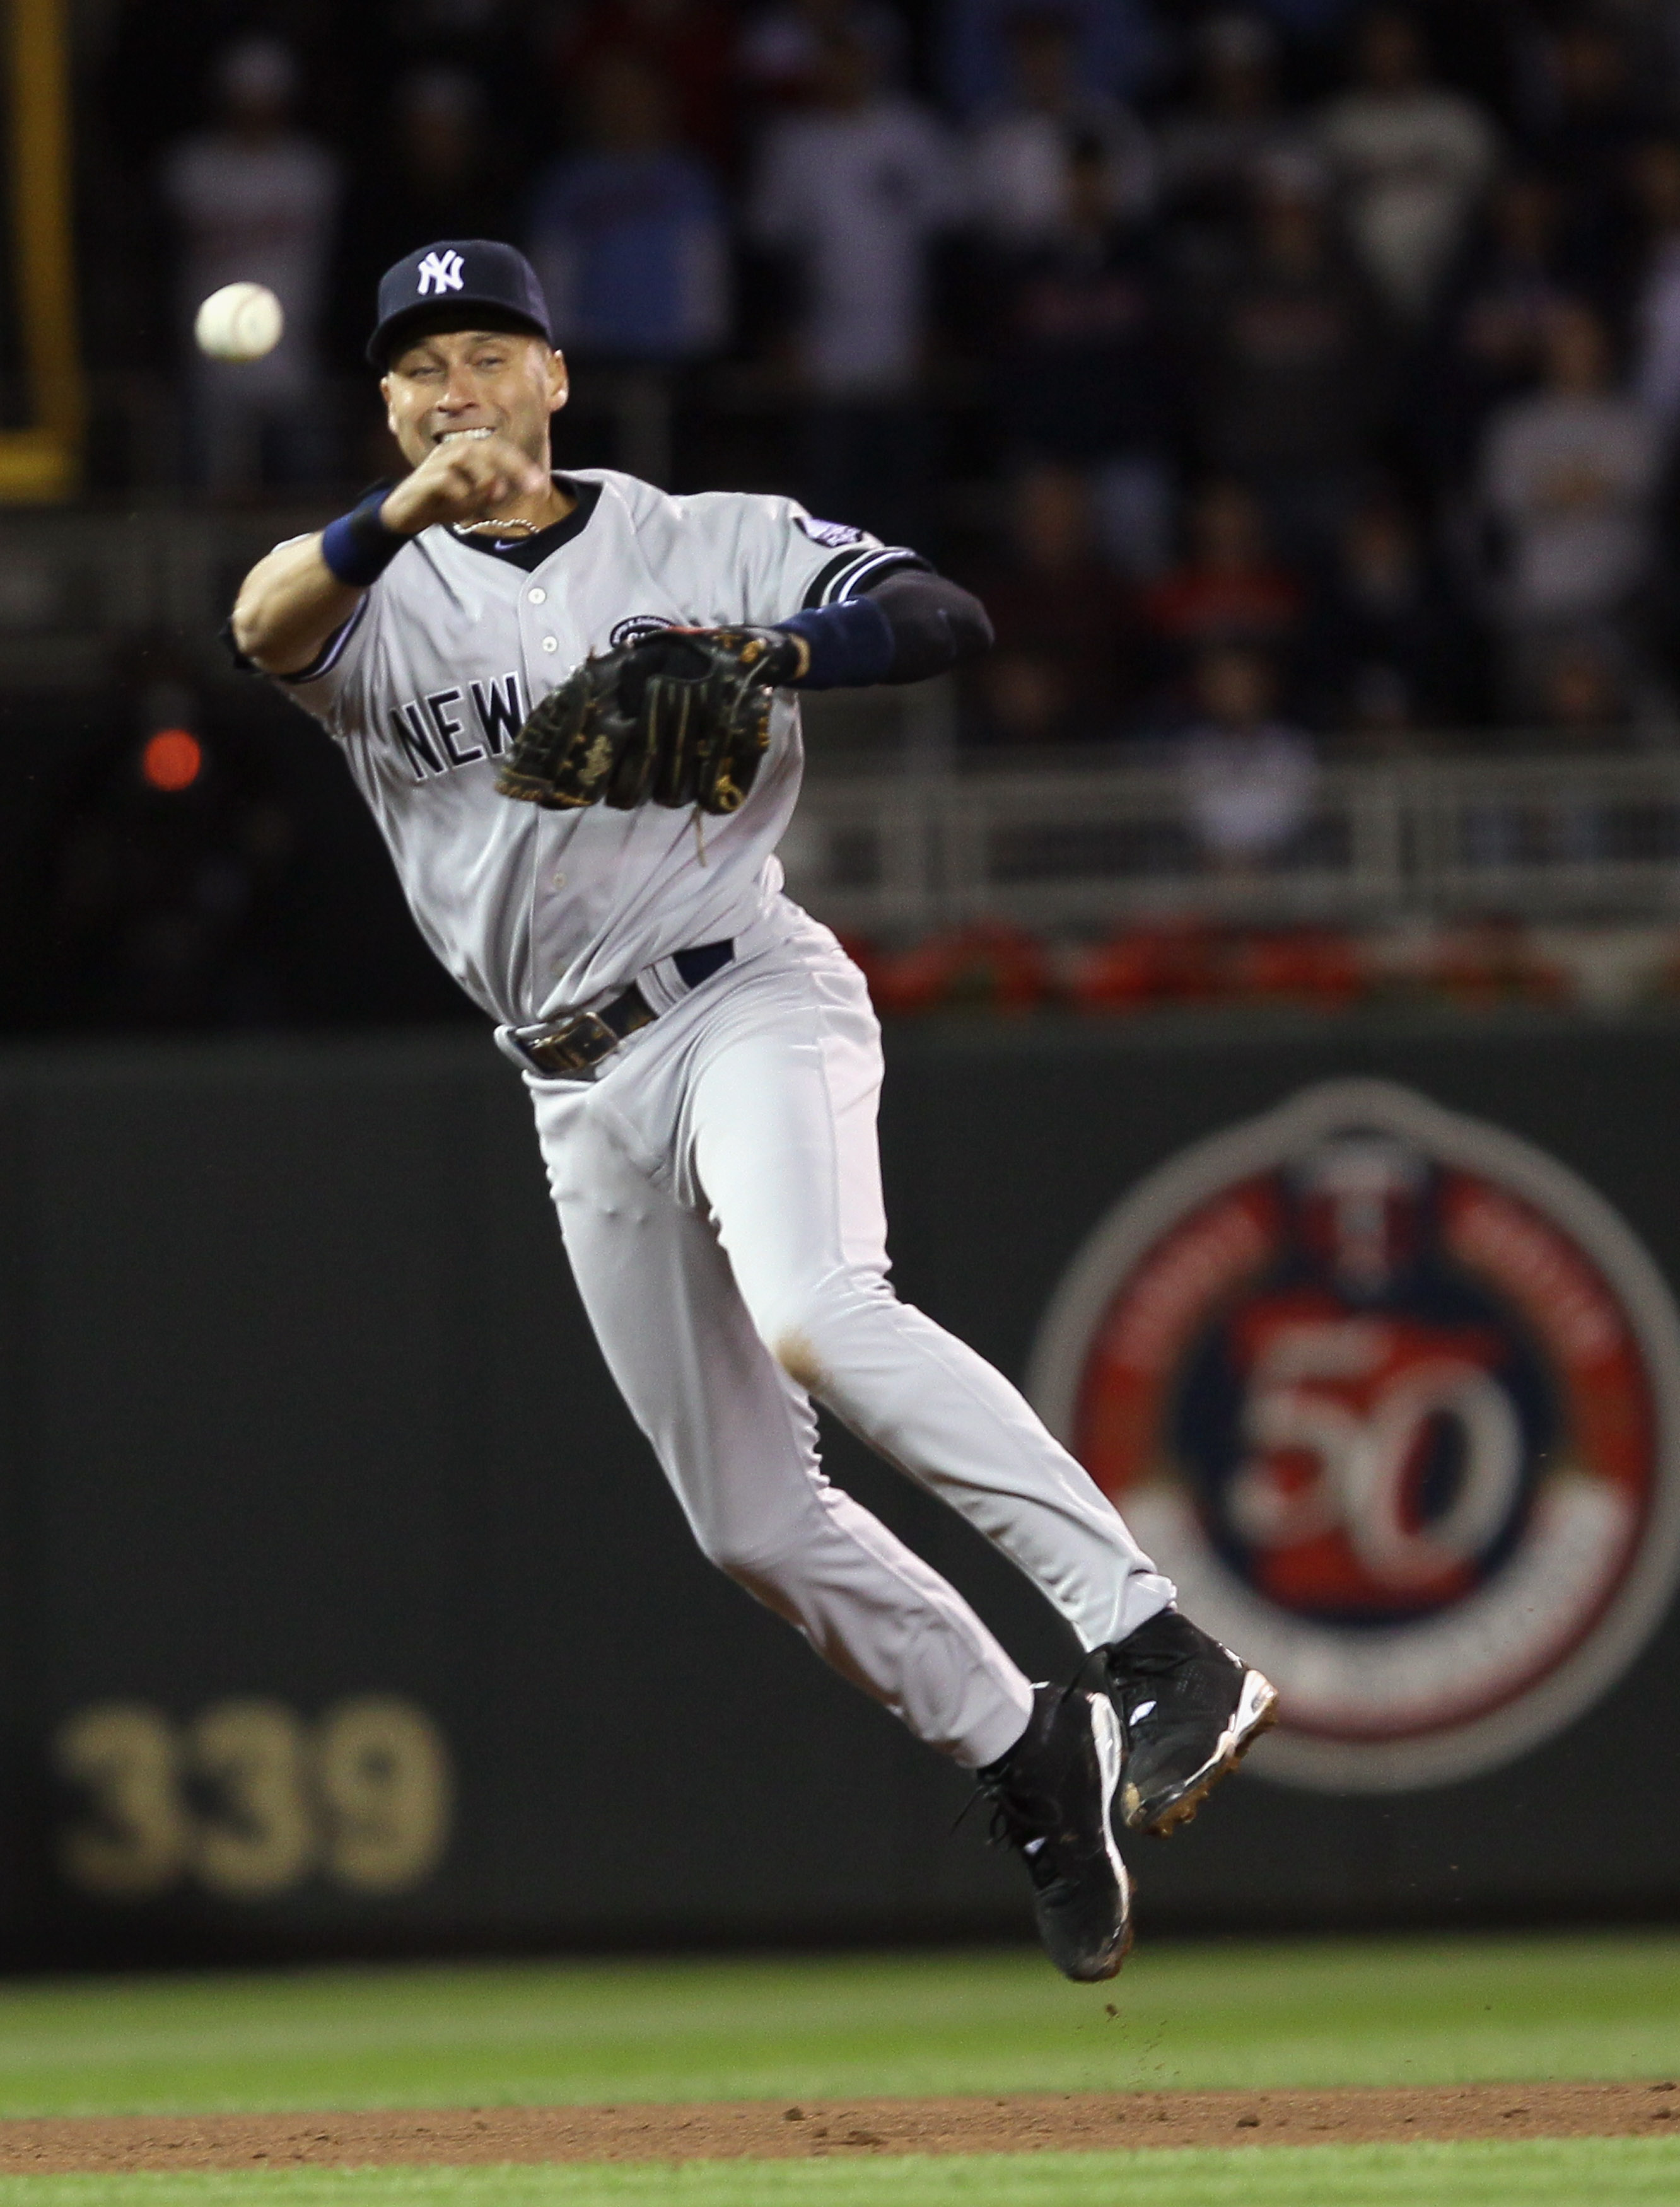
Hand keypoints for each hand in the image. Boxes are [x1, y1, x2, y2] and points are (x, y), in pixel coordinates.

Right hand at [380, 434, 549, 536]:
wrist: (407, 513)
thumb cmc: (443, 502)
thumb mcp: (474, 500)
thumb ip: (492, 493)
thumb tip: (507, 486)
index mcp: (468, 453)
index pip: (499, 451)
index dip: (521, 466)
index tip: (540, 484)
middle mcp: (454, 451)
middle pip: (487, 448)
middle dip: (513, 466)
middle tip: (531, 486)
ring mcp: (438, 462)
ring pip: (465, 456)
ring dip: (485, 475)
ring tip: (497, 494)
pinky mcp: (424, 479)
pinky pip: (444, 479)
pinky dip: (459, 490)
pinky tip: (465, 504)